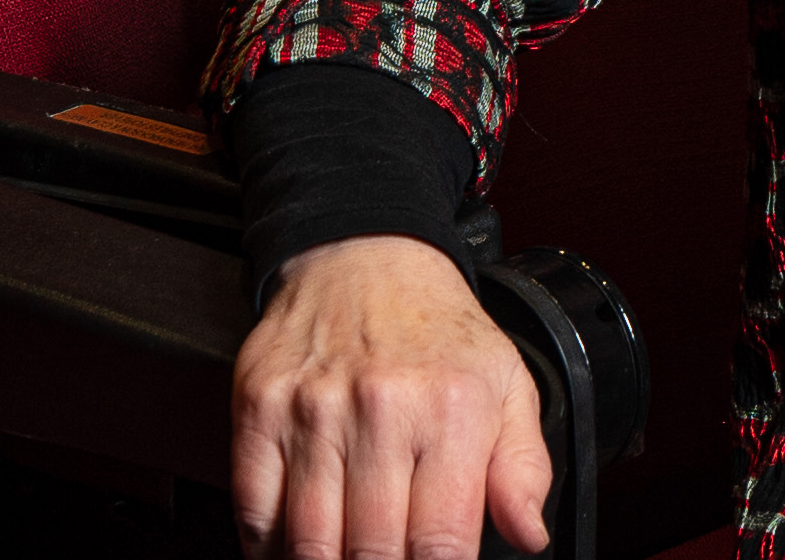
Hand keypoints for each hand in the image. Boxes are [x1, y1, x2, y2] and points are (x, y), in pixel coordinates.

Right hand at [232, 234, 551, 558]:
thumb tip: (530, 535)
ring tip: (347, 555)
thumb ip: (523, 466)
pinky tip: (296, 545)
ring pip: (309, 544)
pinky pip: (254, 516)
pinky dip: (269, 550)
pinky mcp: (260, 409)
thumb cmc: (438, 329)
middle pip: (371, 554)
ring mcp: (314, 410)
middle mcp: (383, 407)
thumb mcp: (506, 382)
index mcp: (453, 407)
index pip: (441, 543)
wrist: (368, 255)